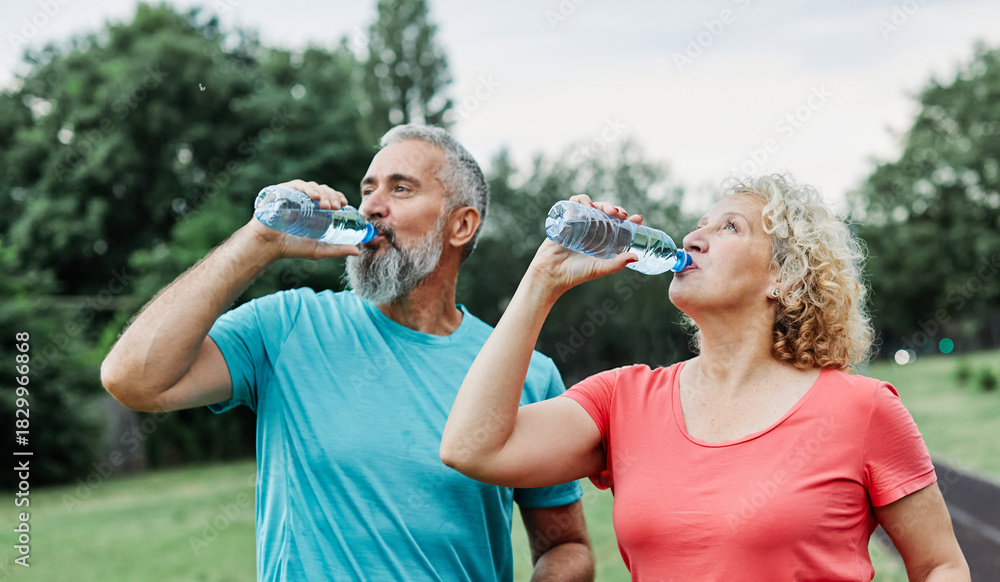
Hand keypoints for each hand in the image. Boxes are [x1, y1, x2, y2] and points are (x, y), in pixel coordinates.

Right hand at [242, 179, 361, 260]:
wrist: (267, 246)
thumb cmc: (291, 247)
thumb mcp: (319, 249)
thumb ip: (337, 250)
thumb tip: (358, 251)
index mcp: (314, 209)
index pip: (329, 197)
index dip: (338, 197)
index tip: (345, 204)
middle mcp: (304, 200)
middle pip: (323, 190)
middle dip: (332, 196)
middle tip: (337, 206)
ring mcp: (293, 194)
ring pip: (313, 186)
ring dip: (323, 193)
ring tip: (328, 205)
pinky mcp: (282, 191)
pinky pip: (297, 185)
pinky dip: (308, 188)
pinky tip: (314, 196)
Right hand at [527, 194, 640, 297]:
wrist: (551, 274)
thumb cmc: (575, 274)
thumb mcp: (600, 268)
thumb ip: (617, 264)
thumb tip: (637, 257)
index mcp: (602, 240)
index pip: (618, 226)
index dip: (629, 220)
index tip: (638, 219)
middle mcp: (591, 230)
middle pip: (606, 213)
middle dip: (615, 209)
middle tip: (620, 214)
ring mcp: (578, 224)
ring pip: (592, 206)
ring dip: (601, 203)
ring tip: (606, 210)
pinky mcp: (565, 220)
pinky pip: (574, 204)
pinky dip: (581, 200)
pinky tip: (588, 206)